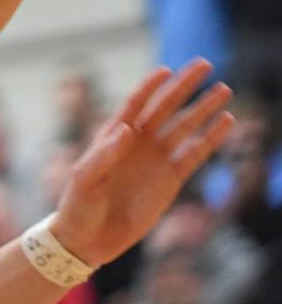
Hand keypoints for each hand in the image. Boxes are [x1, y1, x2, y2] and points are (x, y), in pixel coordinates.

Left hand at [52, 60, 232, 266]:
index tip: (166, 70)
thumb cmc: (78, 205)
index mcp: (112, 135)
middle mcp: (137, 142)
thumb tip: (126, 129)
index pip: (134, 103)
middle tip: (205, 64)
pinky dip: (210, 139)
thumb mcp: (85, 178)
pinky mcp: (171, 180)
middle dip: (184, 86)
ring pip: (184, 127)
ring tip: (224, 90)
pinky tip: (226, 122)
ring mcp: (156, 159)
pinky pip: (194, 154)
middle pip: (164, 107)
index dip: (149, 86)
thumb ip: (104, 154)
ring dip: (203, 109)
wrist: (89, 238)